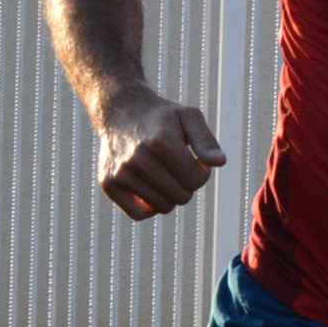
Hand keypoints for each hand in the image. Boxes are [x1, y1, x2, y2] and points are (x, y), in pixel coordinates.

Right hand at [92, 86, 223, 220]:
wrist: (121, 111)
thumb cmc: (162, 118)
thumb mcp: (189, 118)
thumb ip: (206, 141)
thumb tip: (219, 162)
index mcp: (161, 141)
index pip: (195, 180)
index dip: (201, 174)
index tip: (196, 161)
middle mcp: (138, 157)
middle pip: (181, 196)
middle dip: (186, 185)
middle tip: (179, 168)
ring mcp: (120, 172)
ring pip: (162, 207)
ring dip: (169, 195)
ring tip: (165, 175)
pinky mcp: (108, 183)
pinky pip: (138, 214)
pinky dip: (149, 207)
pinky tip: (151, 188)